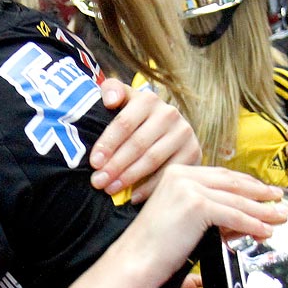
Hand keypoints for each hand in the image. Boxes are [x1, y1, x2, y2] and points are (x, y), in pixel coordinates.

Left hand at [90, 80, 200, 203]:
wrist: (167, 129)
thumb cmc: (135, 117)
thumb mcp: (123, 99)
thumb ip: (112, 90)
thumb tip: (110, 100)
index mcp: (148, 99)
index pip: (124, 123)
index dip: (107, 144)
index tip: (93, 163)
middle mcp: (169, 113)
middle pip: (137, 144)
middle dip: (115, 165)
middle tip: (98, 182)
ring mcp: (184, 133)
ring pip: (152, 159)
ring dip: (129, 177)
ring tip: (111, 189)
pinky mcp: (193, 151)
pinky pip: (168, 173)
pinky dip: (149, 187)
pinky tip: (133, 197)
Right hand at [130, 164, 287, 283]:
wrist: (136, 259)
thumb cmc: (155, 246)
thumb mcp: (183, 218)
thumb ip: (208, 210)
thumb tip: (240, 216)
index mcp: (176, 173)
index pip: (220, 175)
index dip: (246, 183)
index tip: (262, 191)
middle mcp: (183, 175)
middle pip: (232, 183)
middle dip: (259, 193)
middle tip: (279, 199)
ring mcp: (189, 188)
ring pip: (236, 199)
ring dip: (262, 210)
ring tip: (279, 216)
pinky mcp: (196, 205)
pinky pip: (233, 215)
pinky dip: (253, 224)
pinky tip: (265, 230)